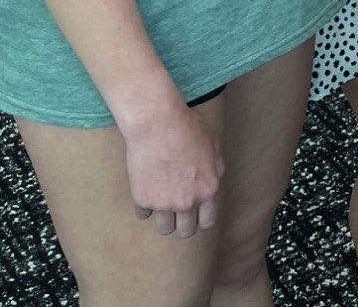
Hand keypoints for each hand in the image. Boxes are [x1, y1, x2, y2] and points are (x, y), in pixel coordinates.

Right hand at [123, 102, 222, 237]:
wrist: (159, 126)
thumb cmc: (189, 130)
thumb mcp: (214, 148)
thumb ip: (214, 170)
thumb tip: (212, 181)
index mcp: (208, 190)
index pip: (207, 221)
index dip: (201, 219)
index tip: (195, 216)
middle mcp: (188, 202)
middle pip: (185, 231)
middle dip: (183, 224)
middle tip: (177, 213)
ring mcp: (164, 204)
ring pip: (164, 229)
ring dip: (164, 219)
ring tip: (162, 203)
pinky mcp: (143, 200)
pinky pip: (143, 214)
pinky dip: (145, 205)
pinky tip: (147, 189)